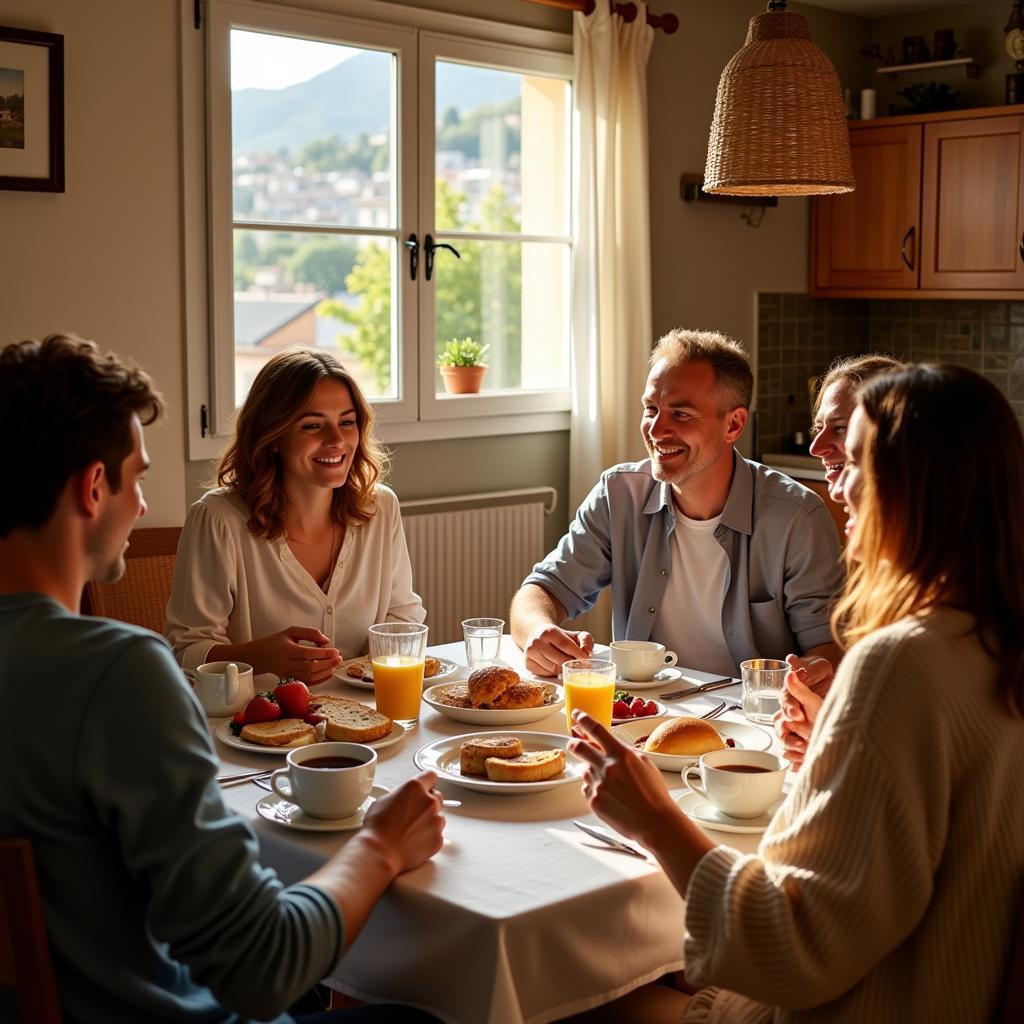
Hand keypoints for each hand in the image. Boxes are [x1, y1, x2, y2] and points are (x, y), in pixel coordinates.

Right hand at [246, 626, 341, 683]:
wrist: (259, 656)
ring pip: (308, 678)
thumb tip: (326, 640)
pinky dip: (319, 680)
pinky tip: (327, 674)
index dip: (323, 653)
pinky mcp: (288, 681)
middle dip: (327, 664)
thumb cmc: (276, 642)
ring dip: (325, 673)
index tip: (335, 650)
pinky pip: (306, 683)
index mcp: (286, 649)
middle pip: (310, 667)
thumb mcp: (291, 631)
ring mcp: (287, 674)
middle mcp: (286, 663)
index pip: (307, 653)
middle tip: (339, 658)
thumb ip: (310, 633)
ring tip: (335, 666)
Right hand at [361, 772, 444, 874]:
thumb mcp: (383, 800)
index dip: (426, 782)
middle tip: (413, 813)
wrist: (380, 852)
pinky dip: (429, 837)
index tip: (425, 787)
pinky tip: (414, 841)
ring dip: (429, 820)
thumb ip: (401, 794)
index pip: (430, 776)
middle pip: (437, 796)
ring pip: (438, 816)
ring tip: (411, 830)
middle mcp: (429, 801)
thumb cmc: (377, 828)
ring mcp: (436, 820)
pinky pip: (437, 834)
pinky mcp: (438, 838)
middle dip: (427, 802)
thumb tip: (404, 798)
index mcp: (415, 788)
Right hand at [523, 626, 593, 676]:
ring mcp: (530, 654)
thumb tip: (588, 653)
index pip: (565, 645)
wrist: (537, 635)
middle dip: (572, 664)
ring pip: (553, 669)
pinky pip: (546, 675)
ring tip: (567, 665)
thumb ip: (585, 640)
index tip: (586, 660)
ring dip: (563, 670)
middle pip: (559, 660)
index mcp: (548, 631)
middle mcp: (536, 642)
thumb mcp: (574, 635)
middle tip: (580, 666)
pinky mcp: (528, 664)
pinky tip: (556, 666)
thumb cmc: (559, 638)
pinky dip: (554, 673)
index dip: (577, 654)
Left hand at [568, 711, 678, 844]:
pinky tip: (609, 796)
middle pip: (579, 747)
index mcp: (621, 754)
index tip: (577, 715)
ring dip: (592, 772)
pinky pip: (586, 789)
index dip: (584, 720)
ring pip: (584, 771)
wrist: (654, 823)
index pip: (597, 730)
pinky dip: (594, 789)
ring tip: (610, 785)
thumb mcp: (645, 764)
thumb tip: (610, 748)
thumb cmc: (654, 795)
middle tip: (573, 743)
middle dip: (573, 743)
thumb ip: (625, 753)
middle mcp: (607, 767)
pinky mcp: (593, 800)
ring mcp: (598, 784)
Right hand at [774, 654, 830, 769]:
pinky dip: (798, 764)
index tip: (798, 714)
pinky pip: (794, 760)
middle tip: (803, 742)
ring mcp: (797, 736)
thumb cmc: (827, 691)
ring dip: (794, 752)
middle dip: (790, 738)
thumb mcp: (817, 681)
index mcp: (792, 703)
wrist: (845, 714)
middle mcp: (792, 720)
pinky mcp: (803, 751)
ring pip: (785, 747)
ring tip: (807, 752)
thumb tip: (791, 660)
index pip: (784, 706)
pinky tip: (804, 765)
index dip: (790, 709)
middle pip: (780, 730)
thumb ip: (802, 674)